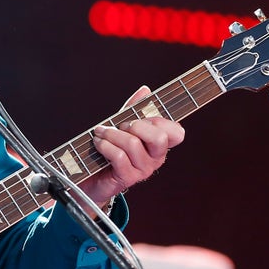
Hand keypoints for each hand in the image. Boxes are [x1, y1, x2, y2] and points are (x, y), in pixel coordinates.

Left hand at [81, 85, 185, 204]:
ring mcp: (143, 170)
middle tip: (121, 126)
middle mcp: (156, 158)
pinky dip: (105, 145)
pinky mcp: (128, 178)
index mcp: (160, 145)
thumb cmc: (110, 150)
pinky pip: (119, 156)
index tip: (138, 119)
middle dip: (135, 126)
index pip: (176, 132)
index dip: (158, 121)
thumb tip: (145, 90)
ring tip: (101, 133)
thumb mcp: (123, 126)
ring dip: (112, 134)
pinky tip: (98, 143)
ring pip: (133, 144)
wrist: (91, 177)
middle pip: (159, 138)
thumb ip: (134, 109)